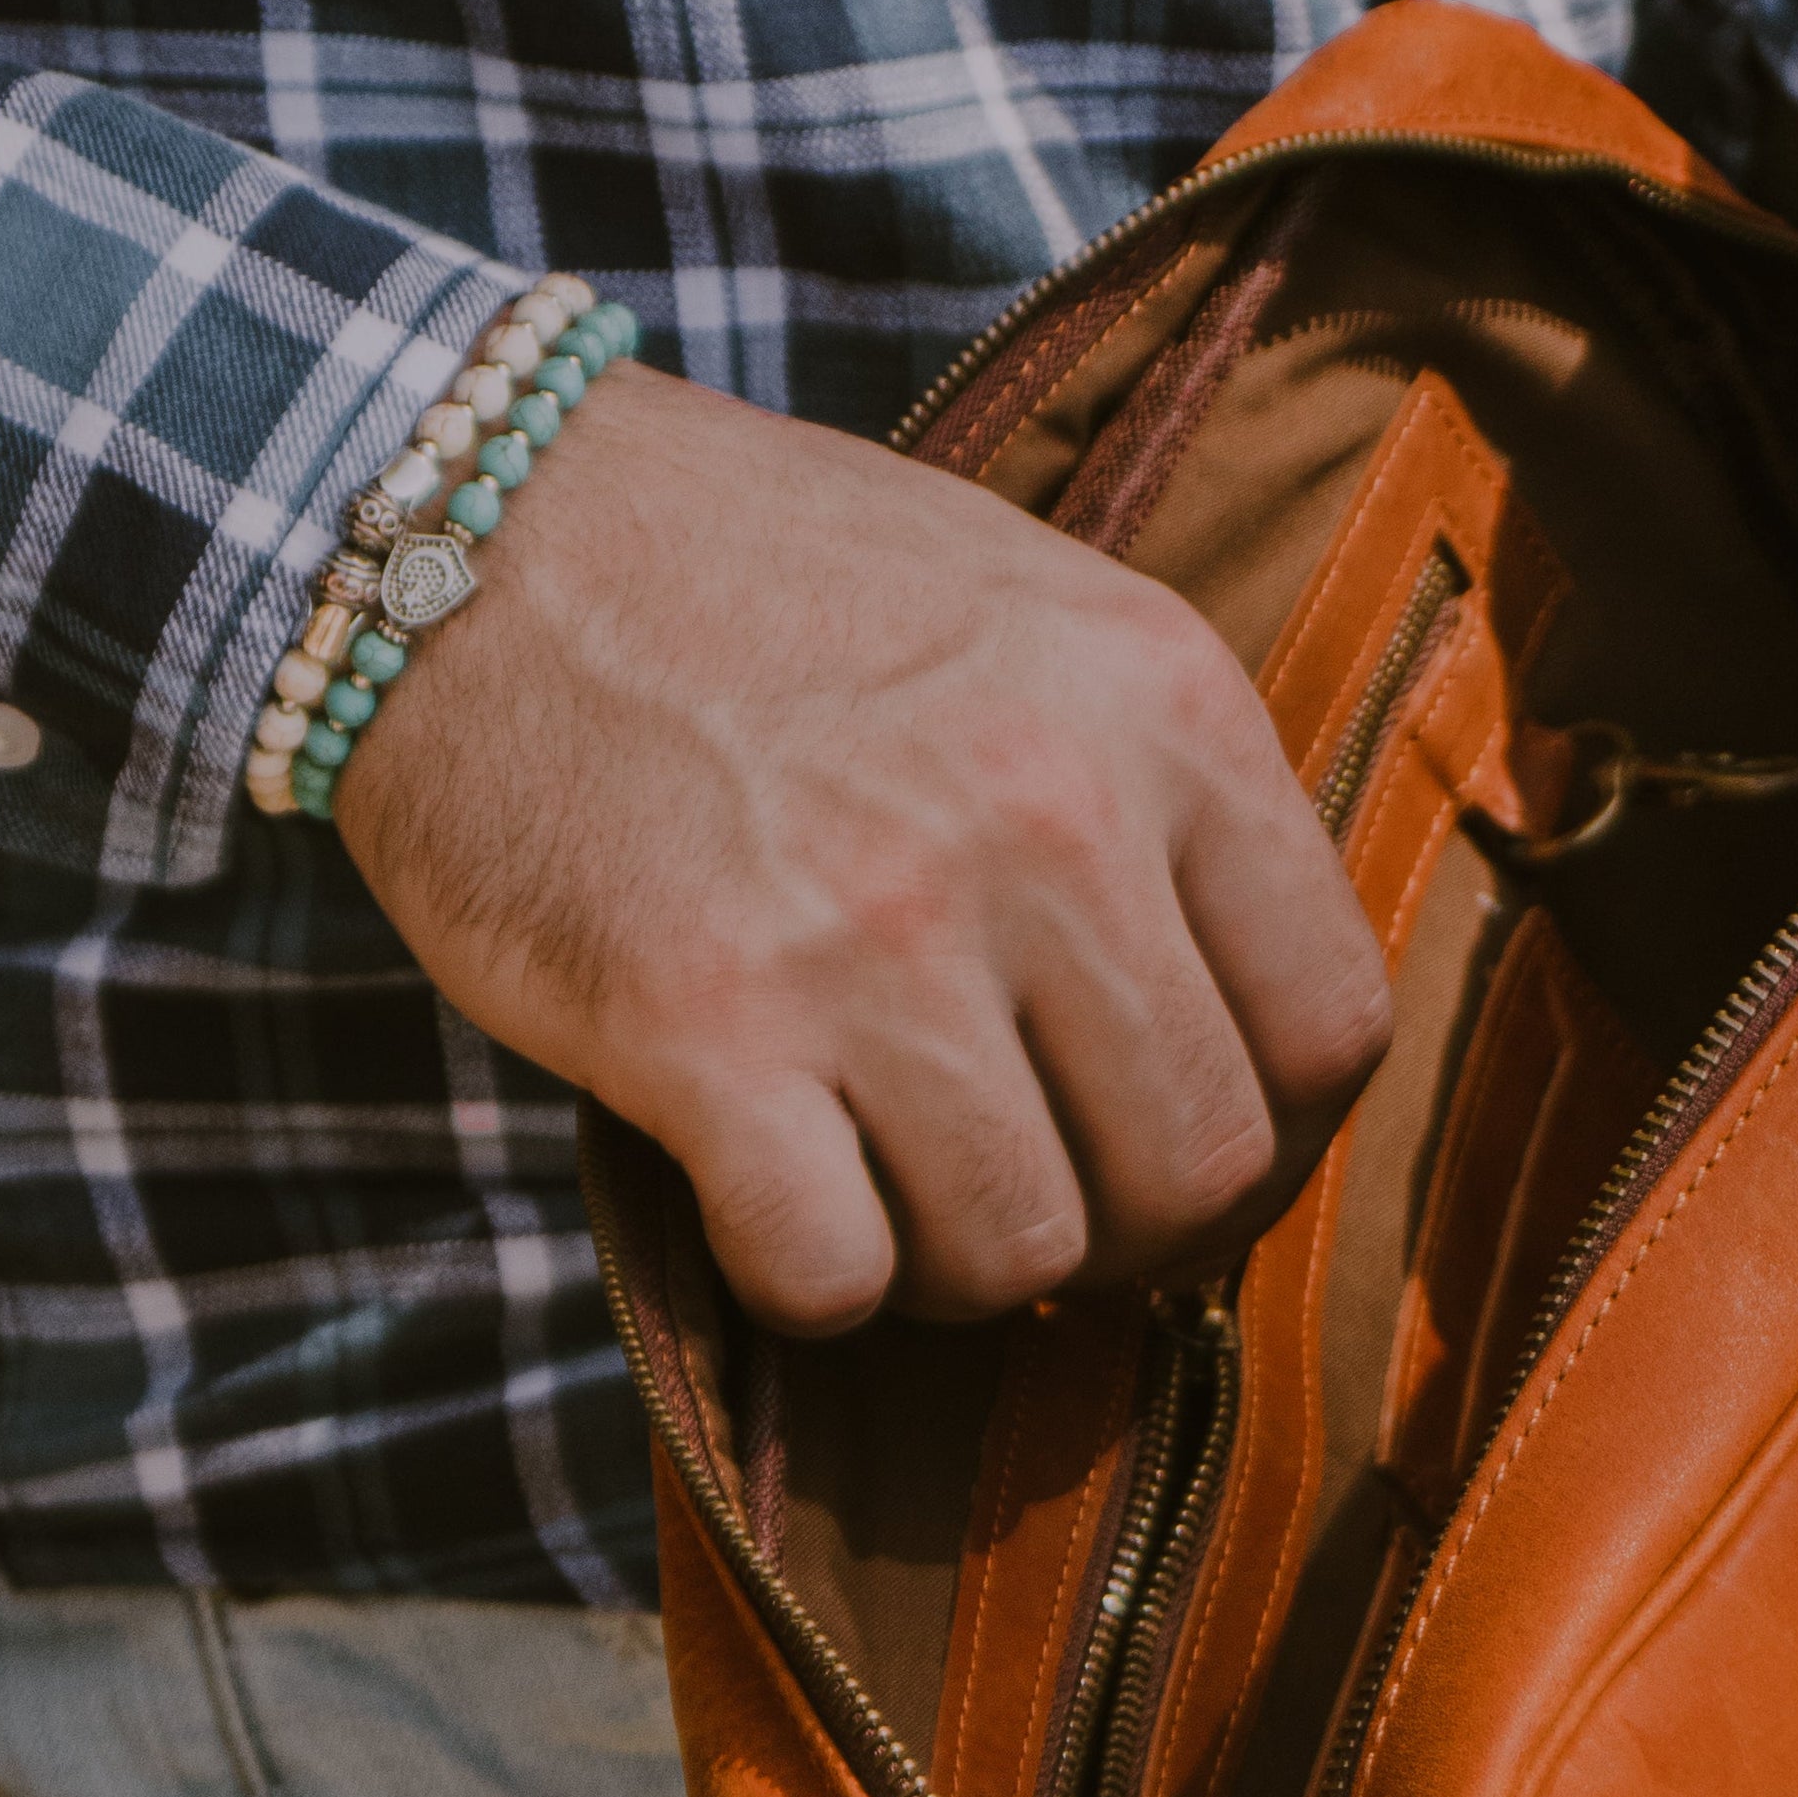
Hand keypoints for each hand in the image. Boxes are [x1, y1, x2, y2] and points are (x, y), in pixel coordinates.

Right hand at [339, 369, 1391, 1334]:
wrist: (464, 514)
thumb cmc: (773, 591)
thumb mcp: (1038, 616)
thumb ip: (1168, 804)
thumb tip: (1264, 1056)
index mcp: (1159, 707)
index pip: (1333, 1031)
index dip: (1276, 1139)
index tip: (1183, 1149)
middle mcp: (1043, 816)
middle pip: (1199, 1168)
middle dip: (1127, 1231)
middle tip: (1034, 1192)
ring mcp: (874, 927)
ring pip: (1028, 1247)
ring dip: (965, 1266)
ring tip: (892, 1185)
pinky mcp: (704, 1022)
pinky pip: (837, 1273)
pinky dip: (814, 1282)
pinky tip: (774, 1201)